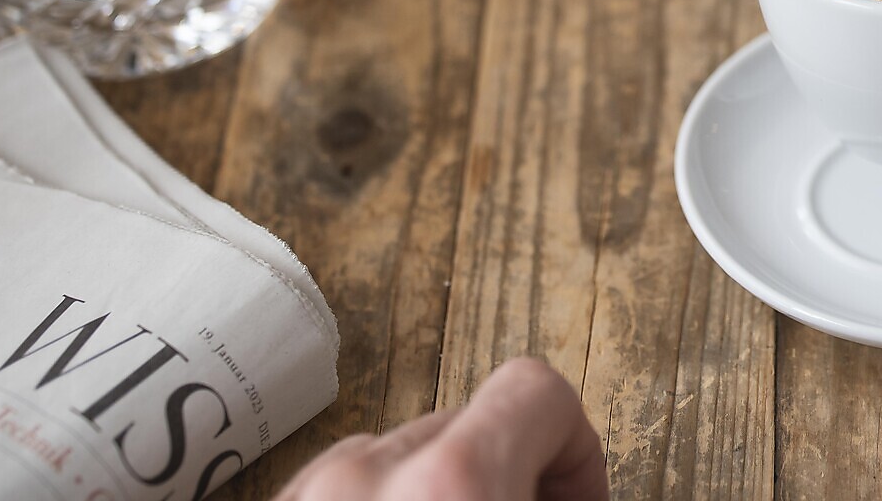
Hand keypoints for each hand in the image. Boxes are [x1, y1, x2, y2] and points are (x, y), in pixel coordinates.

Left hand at [276, 358, 607, 500]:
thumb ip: (559, 491)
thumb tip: (567, 483)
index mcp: (448, 484)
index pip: (536, 391)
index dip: (578, 448)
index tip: (581, 497)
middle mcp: (361, 479)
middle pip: (465, 425)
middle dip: (507, 470)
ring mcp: (300, 497)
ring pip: (392, 460)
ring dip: (437, 491)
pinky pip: (336, 490)